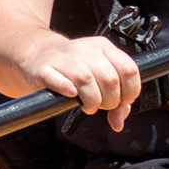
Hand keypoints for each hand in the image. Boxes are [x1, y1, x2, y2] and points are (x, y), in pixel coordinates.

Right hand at [23, 31, 143, 130]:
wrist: (39, 56)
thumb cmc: (73, 69)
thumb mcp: (99, 76)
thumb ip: (115, 98)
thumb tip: (118, 122)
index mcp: (104, 47)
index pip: (129, 70)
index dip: (129, 92)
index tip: (121, 102)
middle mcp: (86, 49)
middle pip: (110, 79)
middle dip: (109, 101)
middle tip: (101, 105)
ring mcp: (64, 57)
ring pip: (86, 79)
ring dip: (91, 101)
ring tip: (88, 106)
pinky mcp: (44, 69)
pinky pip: (58, 80)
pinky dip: (67, 90)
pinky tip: (71, 95)